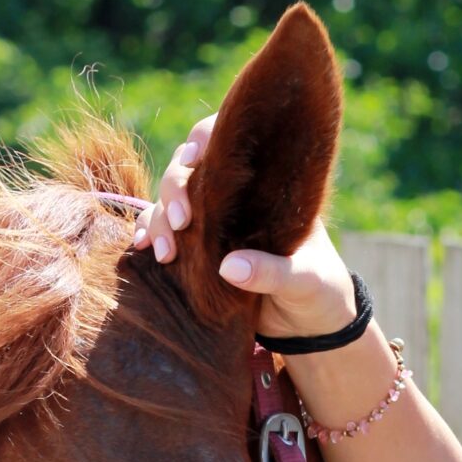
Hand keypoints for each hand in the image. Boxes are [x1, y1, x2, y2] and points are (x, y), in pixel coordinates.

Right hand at [134, 117, 355, 343]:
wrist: (310, 325)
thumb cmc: (318, 289)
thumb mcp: (305, 280)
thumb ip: (273, 271)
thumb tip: (229, 266)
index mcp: (265, 185)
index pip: (229, 141)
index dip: (205, 136)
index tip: (196, 157)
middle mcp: (233, 195)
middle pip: (187, 167)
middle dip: (175, 187)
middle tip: (182, 221)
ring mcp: (210, 220)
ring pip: (168, 199)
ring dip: (157, 218)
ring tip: (165, 252)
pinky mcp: (195, 250)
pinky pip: (161, 231)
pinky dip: (148, 234)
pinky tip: (142, 248)